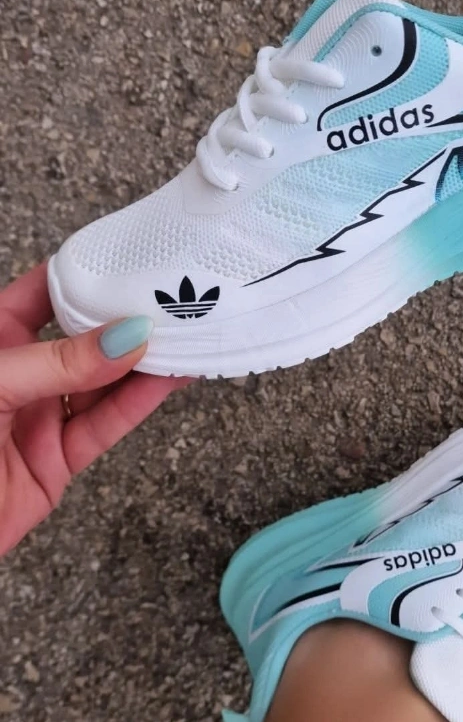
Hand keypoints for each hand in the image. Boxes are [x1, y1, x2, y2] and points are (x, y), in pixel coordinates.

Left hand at [0, 263, 188, 554]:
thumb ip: (56, 364)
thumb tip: (125, 337)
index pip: (42, 294)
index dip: (86, 275)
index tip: (132, 260)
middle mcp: (16, 374)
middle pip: (81, 338)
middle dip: (125, 319)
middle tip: (173, 300)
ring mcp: (37, 417)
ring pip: (101, 382)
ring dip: (143, 361)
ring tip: (186, 335)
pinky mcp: (56, 461)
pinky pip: (104, 426)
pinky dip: (139, 403)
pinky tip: (169, 379)